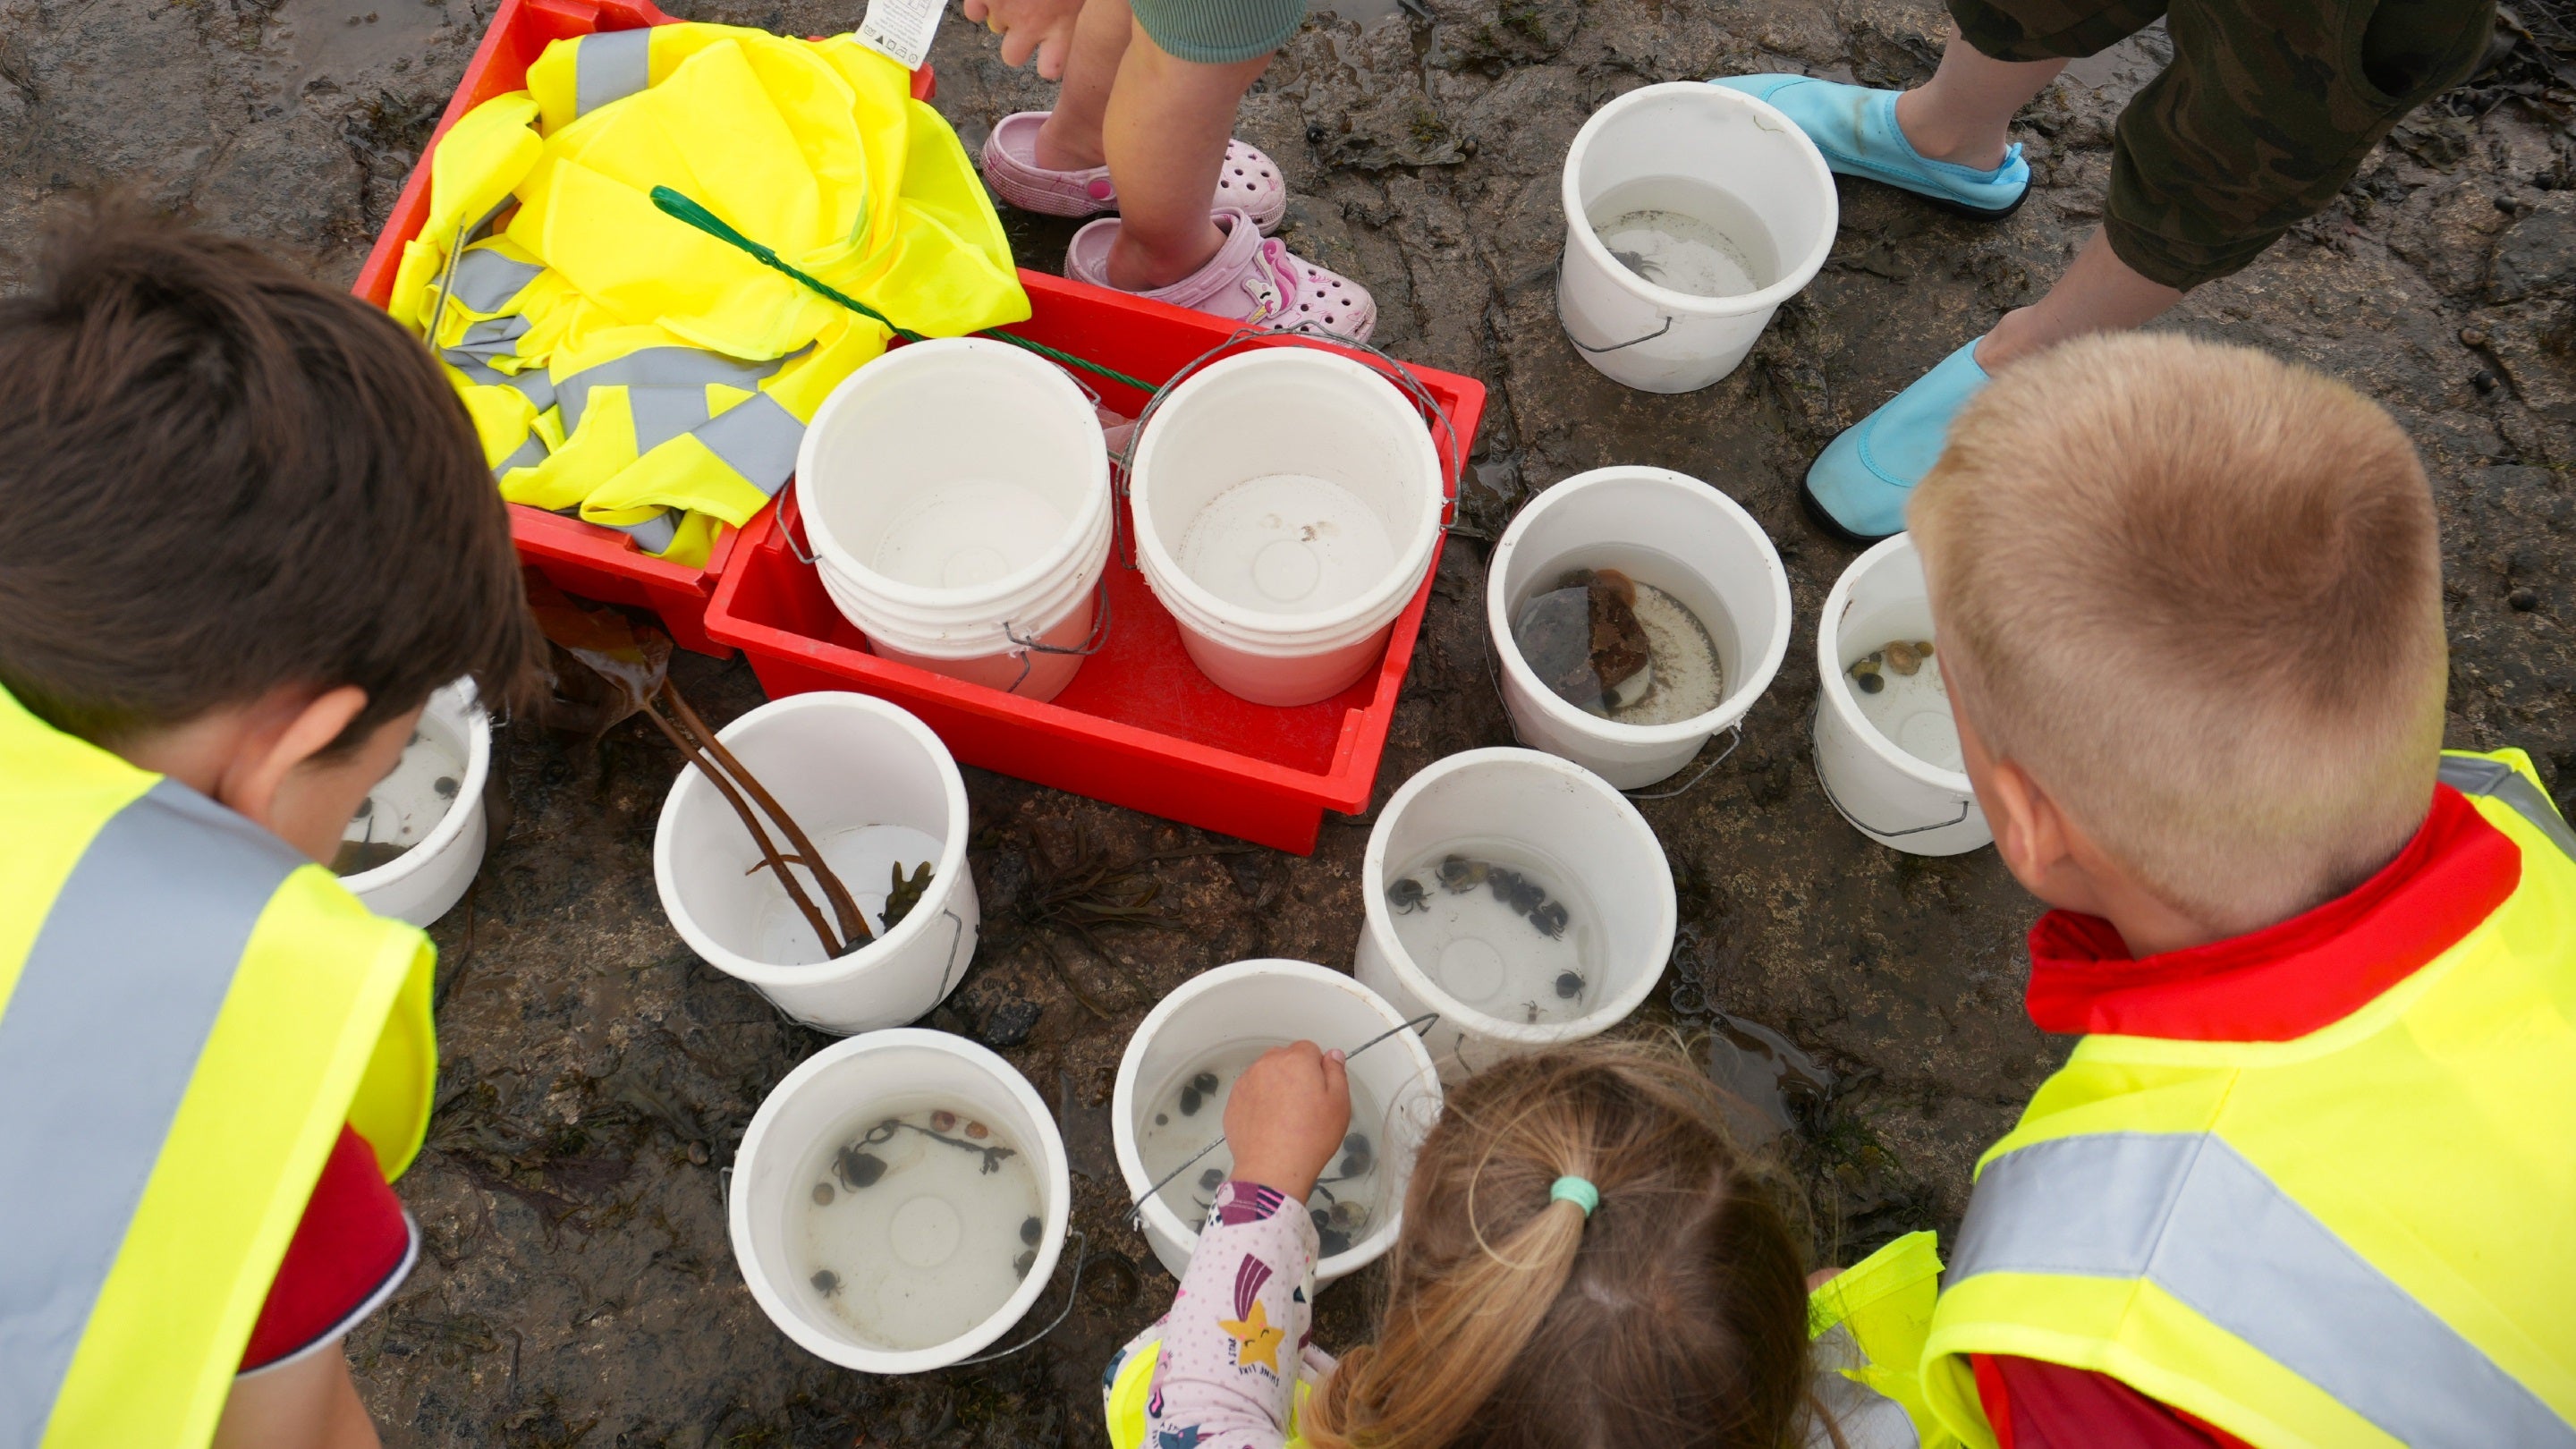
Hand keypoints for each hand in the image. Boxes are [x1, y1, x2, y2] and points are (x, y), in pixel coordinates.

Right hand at [959, 0, 1083, 77]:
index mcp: (1061, 24)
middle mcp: (1030, 25)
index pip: (1050, 69)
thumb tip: (1067, 17)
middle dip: (1016, 42)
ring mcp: (1003, 10)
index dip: (1048, 63)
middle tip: (1024, 19)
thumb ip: (1069, 10)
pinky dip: (979, 3)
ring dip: (1002, 13)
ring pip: (995, 27)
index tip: (1049, 53)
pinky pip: (973, 12)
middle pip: (1013, 56)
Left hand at [1222, 1042, 1349, 1202]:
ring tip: (1284, 1118)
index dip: (1316, 1069)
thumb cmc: (1311, 1136)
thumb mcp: (1339, 1104)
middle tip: (1303, 1105)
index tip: (1319, 1092)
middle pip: (1284, 1059)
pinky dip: (1258, 1102)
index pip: (1309, 1049)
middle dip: (1294, 1074)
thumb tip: (1332, 1054)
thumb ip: (1337, 1072)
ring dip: (1274, 1087)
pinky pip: (1250, 1093)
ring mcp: (1246, 1082)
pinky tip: (1268, 1125)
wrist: (1272, 1169)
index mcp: (1296, 1060)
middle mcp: (1267, 1064)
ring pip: (1265, 1075)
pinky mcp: (1233, 1101)